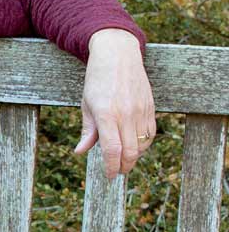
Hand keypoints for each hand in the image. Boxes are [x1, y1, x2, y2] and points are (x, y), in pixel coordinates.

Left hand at [75, 28, 155, 178]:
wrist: (118, 55)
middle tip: (116, 172)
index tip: (108, 176)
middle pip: (130, 151)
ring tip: (124, 160)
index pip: (112, 149)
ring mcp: (140, 110)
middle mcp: (126, 113)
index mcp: (106, 114)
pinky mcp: (150, 107)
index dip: (111, 166)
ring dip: (134, 157)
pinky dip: (143, 144)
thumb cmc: (97, 80)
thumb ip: (88, 130)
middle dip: (123, 166)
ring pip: (142, 144)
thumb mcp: (87, 104)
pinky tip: (135, 146)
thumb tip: (80, 152)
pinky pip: (150, 133)